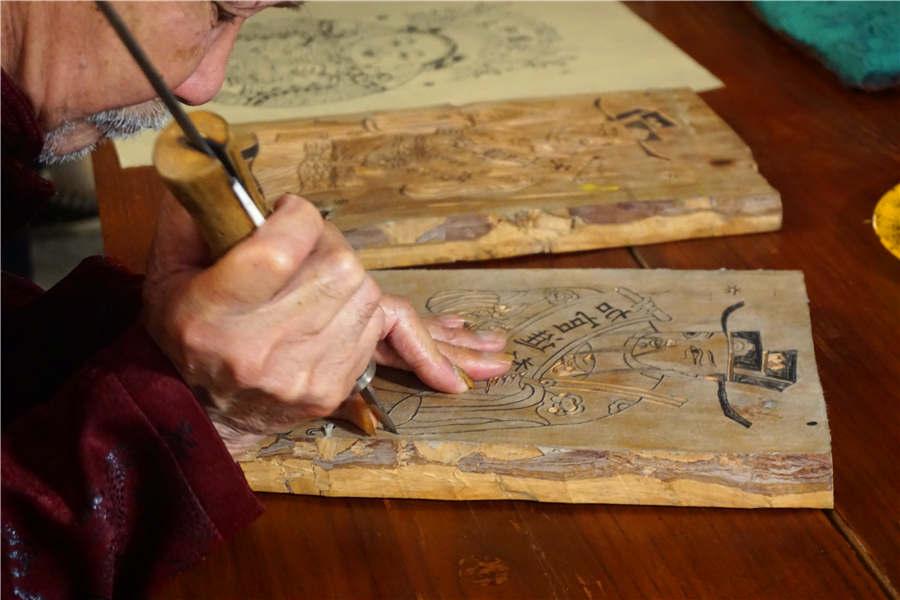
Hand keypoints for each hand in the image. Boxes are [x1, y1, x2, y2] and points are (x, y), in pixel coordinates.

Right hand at [143, 193, 510, 453]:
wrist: (206, 408)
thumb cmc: (189, 330)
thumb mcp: (169, 269)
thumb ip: (192, 213)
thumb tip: (212, 157)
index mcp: (212, 314)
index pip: (282, 251)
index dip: (299, 219)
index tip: (292, 212)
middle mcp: (259, 351)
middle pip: (340, 268)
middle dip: (329, 245)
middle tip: (306, 247)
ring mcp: (303, 375)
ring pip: (367, 294)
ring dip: (349, 277)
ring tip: (315, 282)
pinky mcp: (333, 389)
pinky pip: (379, 328)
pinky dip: (370, 309)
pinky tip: (372, 316)